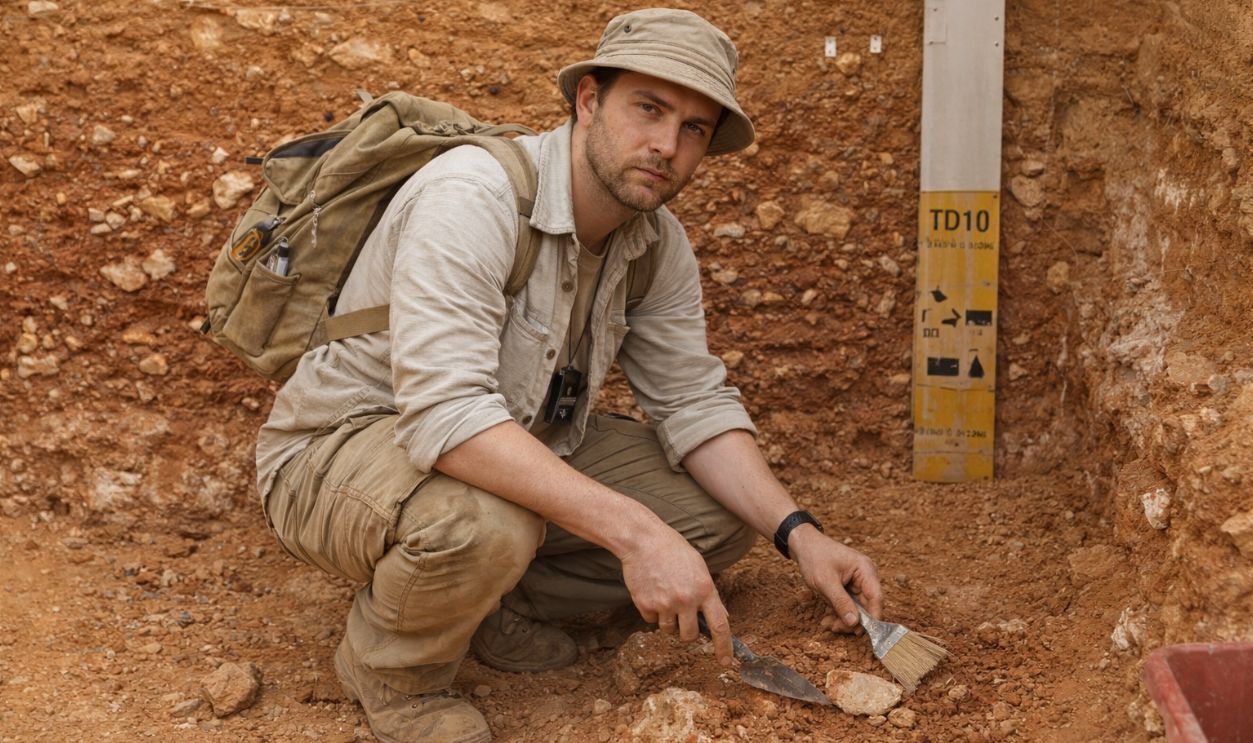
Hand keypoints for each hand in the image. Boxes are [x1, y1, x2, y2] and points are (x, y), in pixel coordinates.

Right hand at [619, 526, 734, 667]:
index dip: (724, 647)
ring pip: (669, 630)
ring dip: (667, 620)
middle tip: (681, 616)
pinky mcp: (646, 605)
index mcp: (705, 589)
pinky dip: (652, 612)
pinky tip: (651, 591)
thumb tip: (722, 618)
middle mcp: (686, 599)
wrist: (643, 540)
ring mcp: (665, 604)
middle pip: (689, 636)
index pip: (720, 625)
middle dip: (686, 632)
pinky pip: (651, 621)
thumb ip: (709, 594)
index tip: (726, 662)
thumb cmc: (673, 551)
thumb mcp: (699, 568)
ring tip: (664, 595)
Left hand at [789, 525, 881, 631]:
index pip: (876, 597)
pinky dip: (838, 613)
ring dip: (843, 619)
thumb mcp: (825, 582)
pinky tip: (827, 620)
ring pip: (857, 609)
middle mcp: (865, 576)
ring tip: (827, 624)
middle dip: (852, 620)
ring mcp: (857, 583)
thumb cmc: (814, 557)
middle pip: (867, 606)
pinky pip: (848, 605)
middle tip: (835, 628)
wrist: (803, 545)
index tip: (861, 632)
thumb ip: (840, 602)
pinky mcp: (848, 588)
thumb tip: (854, 623)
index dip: (872, 617)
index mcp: (865, 569)